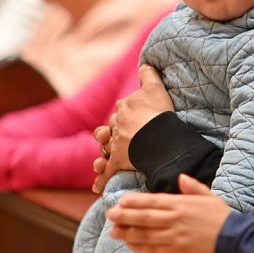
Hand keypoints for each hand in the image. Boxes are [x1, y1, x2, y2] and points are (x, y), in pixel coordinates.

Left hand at [91, 65, 174, 192]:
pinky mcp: (118, 162)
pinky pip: (107, 172)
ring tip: (100, 159)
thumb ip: (149, 75)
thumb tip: (145, 64)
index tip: (132, 116)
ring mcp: (116, 145)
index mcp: (124, 108)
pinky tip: (95, 188)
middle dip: (111, 133)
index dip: (126, 113)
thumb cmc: (158, 112)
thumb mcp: (155, 88)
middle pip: (111, 128)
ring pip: (106, 148)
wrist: (157, 135)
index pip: (123, 109)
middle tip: (115, 137)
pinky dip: (101, 180)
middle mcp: (117, 126)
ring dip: (104, 154)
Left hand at [106, 174, 230, 252]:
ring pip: (144, 234)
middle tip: (109, 215)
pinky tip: (130, 244)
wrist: (234, 242)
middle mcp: (173, 219)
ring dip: (126, 232)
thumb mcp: (209, 197)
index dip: (134, 201)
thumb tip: (181, 178)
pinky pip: (152, 249)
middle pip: (143, 217)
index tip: (120, 201)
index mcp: (181, 204)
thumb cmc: (223, 219)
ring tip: (113, 231)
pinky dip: (139, 246)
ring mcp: (173, 237)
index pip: (151, 200)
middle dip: (124, 216)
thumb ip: (193, 187)